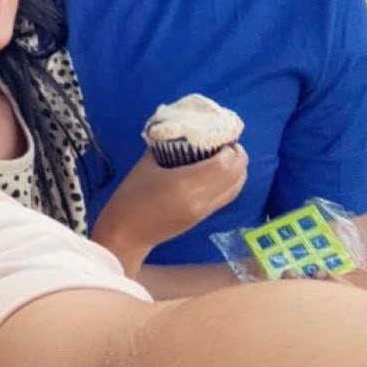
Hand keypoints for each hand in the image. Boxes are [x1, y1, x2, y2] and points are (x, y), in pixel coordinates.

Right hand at [91, 145, 248, 275]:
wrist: (127, 232)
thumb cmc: (131, 196)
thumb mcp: (145, 165)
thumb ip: (164, 147)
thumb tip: (179, 133)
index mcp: (184, 184)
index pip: (223, 165)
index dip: (230, 150)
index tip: (223, 138)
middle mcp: (200, 199)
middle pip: (234, 176)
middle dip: (238, 158)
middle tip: (230, 144)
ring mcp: (204, 210)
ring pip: (235, 189)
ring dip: (238, 171)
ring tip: (230, 157)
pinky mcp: (203, 218)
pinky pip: (227, 197)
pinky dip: (232, 183)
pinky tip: (223, 173)